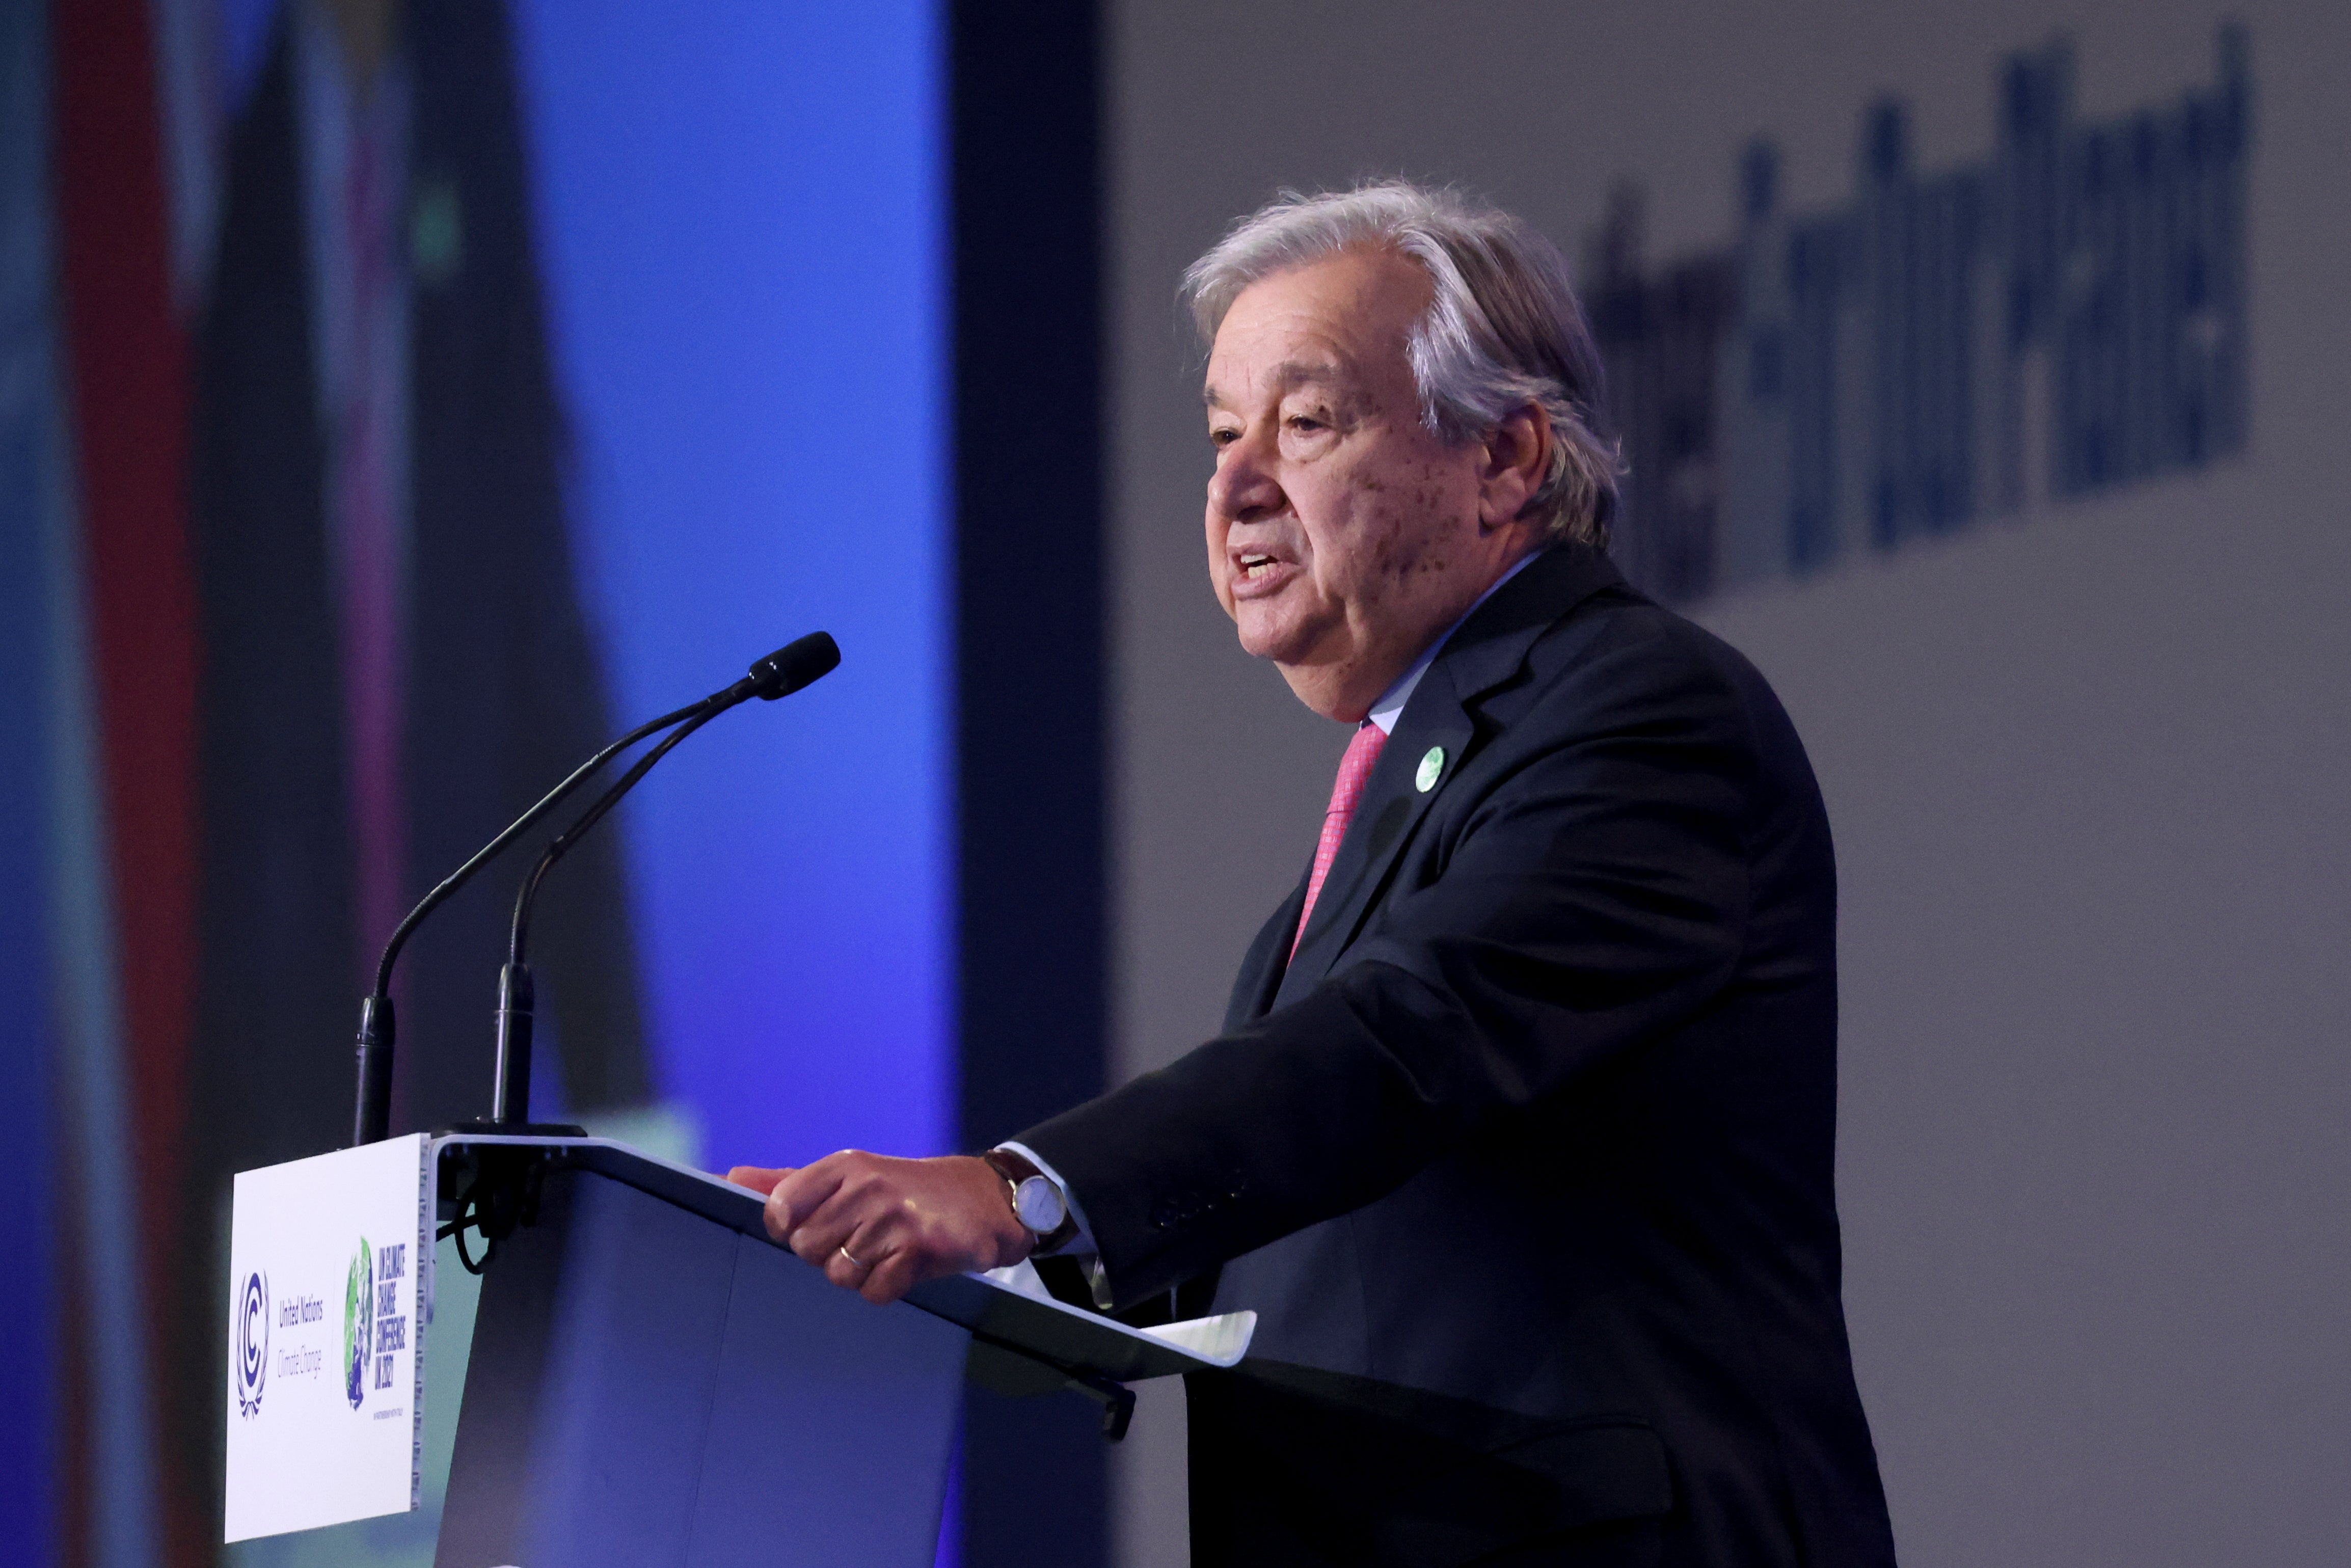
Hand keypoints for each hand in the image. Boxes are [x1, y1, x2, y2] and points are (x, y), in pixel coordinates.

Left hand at [723, 1152, 1030, 1303]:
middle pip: (807, 1248)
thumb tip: (731, 1179)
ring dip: (860, 1273)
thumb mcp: (850, 1176)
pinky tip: (905, 1265)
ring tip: (885, 1251)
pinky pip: (874, 1292)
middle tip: (860, 1239)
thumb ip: (789, 1182)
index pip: (782, 1208)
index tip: (815, 1227)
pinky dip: (886, 1287)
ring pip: (838, 1274)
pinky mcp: (920, 1249)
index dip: (790, 1230)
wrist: (985, 1198)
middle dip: (829, 1254)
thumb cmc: (906, 1191)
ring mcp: (894, 1217)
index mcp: (845, 1165)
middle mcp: (867, 1186)